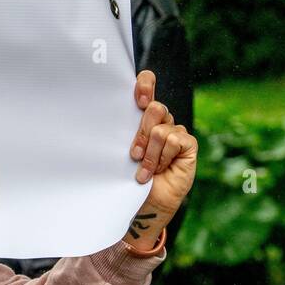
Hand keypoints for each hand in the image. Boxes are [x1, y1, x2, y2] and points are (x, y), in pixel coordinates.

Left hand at [124, 70, 196, 250]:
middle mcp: (161, 120)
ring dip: (150, 153)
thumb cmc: (127, 174)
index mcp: (142, 115)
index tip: (137, 100)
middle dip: (141, 133)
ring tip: (144, 168)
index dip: (145, 84)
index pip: (147, 83)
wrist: (143, 201)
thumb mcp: (119, 148)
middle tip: (134, 154)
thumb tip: (97, 111)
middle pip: (154, 108)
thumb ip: (119, 128)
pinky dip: (163, 157)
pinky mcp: (188, 144)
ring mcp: (176, 131)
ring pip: (161, 129)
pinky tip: (159, 170)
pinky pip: (175, 140)